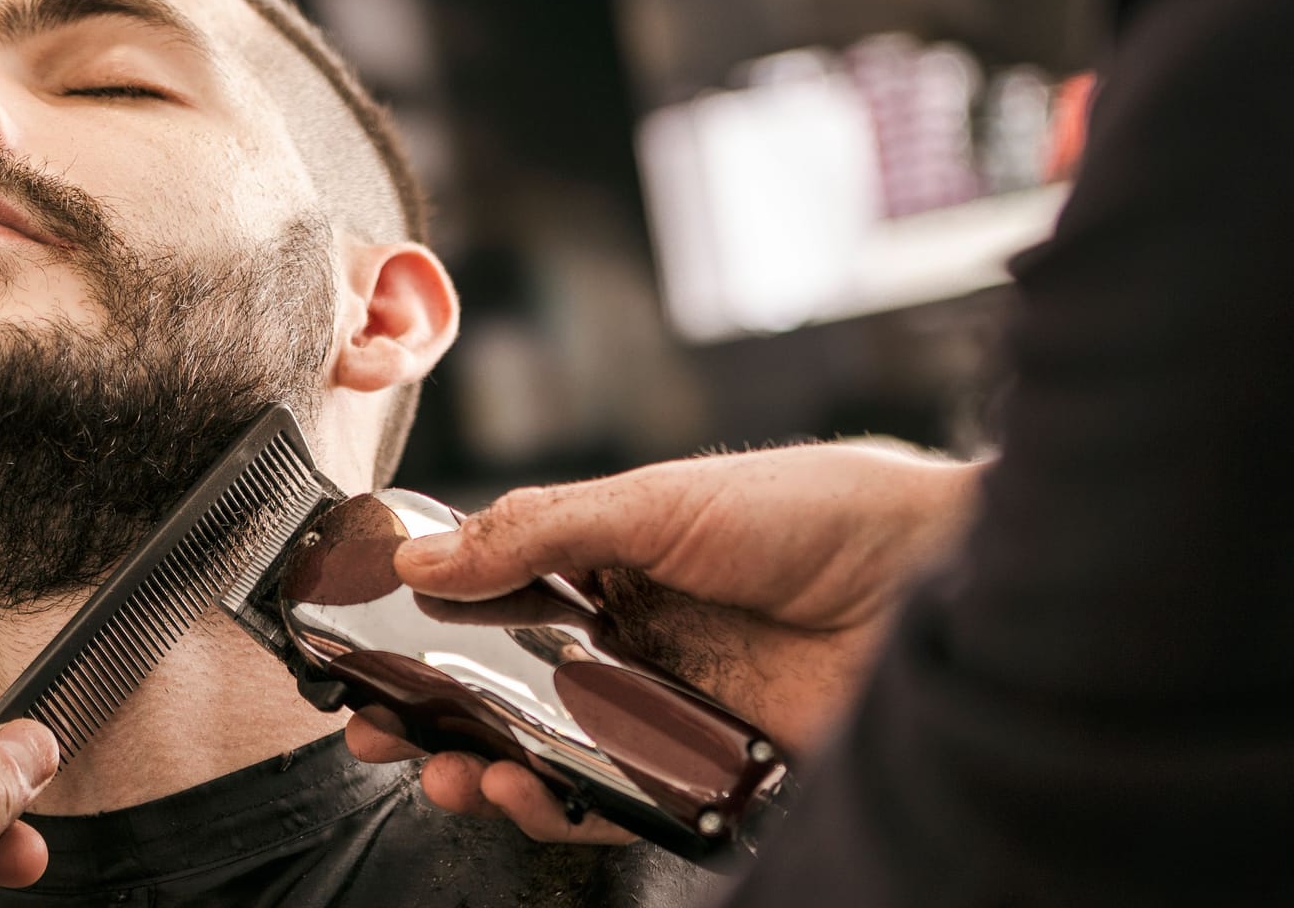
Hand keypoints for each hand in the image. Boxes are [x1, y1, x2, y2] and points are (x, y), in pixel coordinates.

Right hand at [345, 441, 980, 841]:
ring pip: (550, 754)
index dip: (424, 629)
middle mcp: (631, 640)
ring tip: (442, 770)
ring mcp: (667, 708)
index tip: (364, 651)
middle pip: (507, 690)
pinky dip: (559, 807)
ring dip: (483, 768)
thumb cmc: (819, 512)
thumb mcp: (660, 500)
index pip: (492, 601)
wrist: (942, 577)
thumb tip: (422, 554)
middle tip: (378, 731)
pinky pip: (617, 802)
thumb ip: (539, 529)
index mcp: (612, 563)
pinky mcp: (709, 770)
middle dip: (434, 715)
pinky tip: (519, 791)